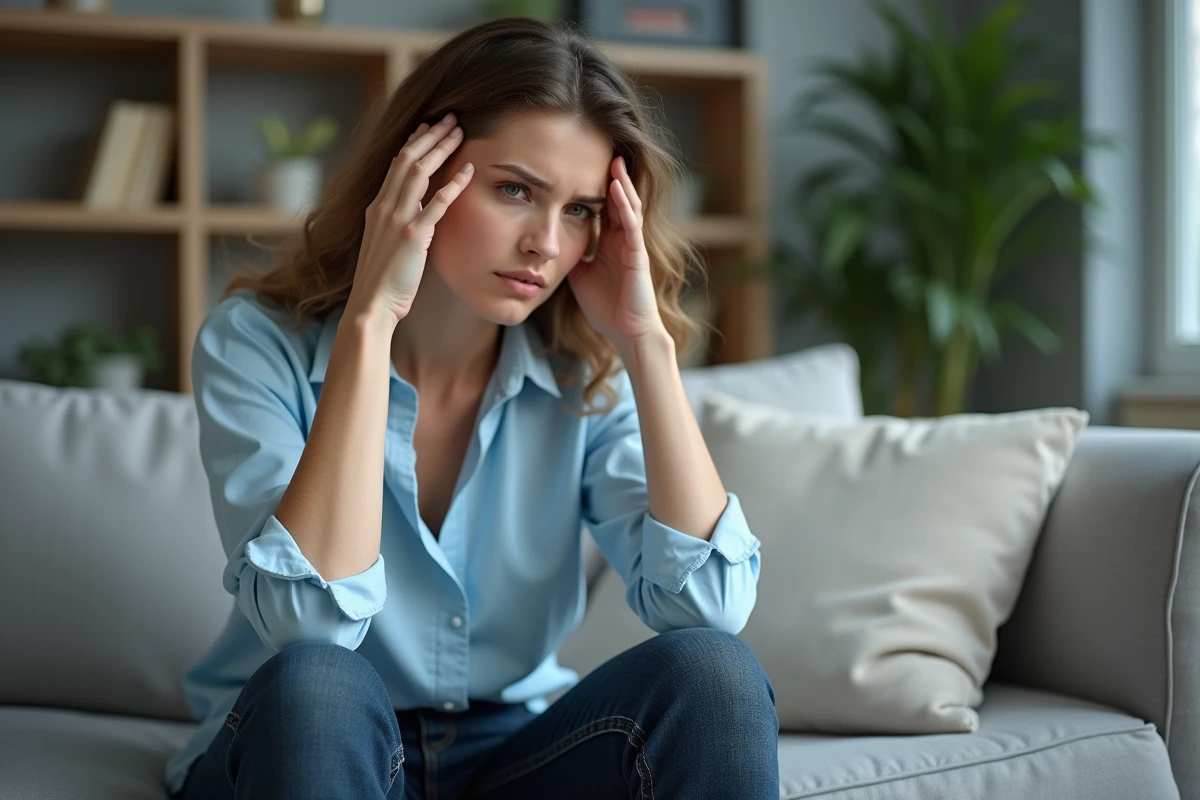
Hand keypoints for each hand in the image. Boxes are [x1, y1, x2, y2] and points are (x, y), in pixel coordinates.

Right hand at [346, 112, 472, 324]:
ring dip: (441, 149)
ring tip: (460, 132)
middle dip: (430, 135)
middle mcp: (384, 207)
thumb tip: (412, 210)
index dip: (413, 142)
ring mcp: (397, 220)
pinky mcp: (413, 237)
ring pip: (419, 172)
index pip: (395, 164)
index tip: (428, 127)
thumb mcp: (385, 243)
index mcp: (377, 207)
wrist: (371, 304)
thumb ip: (396, 223)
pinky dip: (453, 185)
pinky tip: (469, 171)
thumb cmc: (381, 280)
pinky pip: (436, 204)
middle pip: (408, 159)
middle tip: (450, 118)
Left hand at [568, 156, 664, 346]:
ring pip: (628, 206)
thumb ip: (571, 255)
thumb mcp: (579, 275)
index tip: (580, 166)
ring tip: (614, 159)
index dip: (593, 187)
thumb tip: (550, 242)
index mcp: (610, 243)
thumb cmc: (605, 307)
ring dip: (621, 183)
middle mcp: (623, 240)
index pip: (603, 207)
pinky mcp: (638, 255)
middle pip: (617, 200)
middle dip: (611, 177)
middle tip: (601, 150)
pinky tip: (616, 187)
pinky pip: (631, 224)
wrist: (625, 333)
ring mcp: (632, 245)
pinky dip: (624, 204)